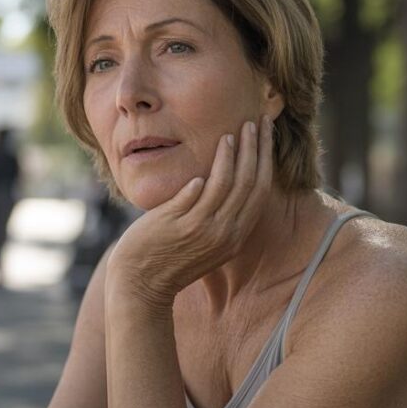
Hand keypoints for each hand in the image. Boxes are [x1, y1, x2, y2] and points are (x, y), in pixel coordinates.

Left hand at [106, 115, 273, 307]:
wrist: (141, 285)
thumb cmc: (168, 258)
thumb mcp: (203, 241)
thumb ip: (216, 218)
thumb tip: (213, 183)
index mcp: (235, 237)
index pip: (259, 191)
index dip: (265, 160)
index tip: (264, 135)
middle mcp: (226, 233)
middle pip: (250, 183)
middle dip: (256, 149)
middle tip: (255, 122)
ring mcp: (203, 229)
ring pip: (228, 183)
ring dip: (234, 153)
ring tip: (232, 130)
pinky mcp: (180, 224)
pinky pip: (201, 191)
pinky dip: (212, 170)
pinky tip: (214, 150)